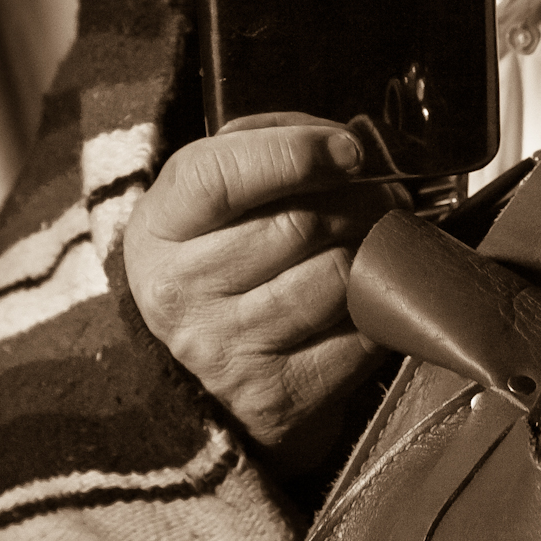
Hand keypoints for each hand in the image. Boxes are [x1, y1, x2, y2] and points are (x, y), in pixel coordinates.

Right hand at [123, 115, 404, 467]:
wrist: (208, 368)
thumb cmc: (225, 257)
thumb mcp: (218, 193)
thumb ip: (268, 147)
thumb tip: (346, 145)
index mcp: (157, 230)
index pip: (219, 177)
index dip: (296, 154)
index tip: (349, 150)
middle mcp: (178, 295)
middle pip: (297, 224)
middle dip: (360, 200)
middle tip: (382, 195)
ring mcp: (223, 350)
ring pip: (334, 276)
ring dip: (374, 250)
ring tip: (375, 241)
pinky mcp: (275, 396)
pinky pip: (360, 334)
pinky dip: (379, 308)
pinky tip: (366, 296)